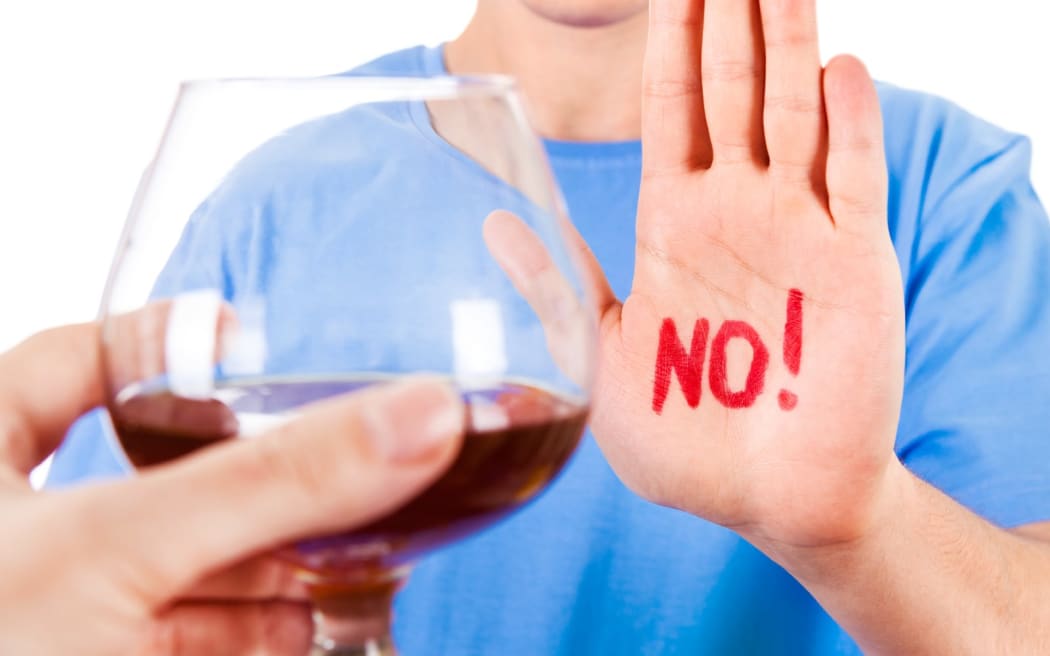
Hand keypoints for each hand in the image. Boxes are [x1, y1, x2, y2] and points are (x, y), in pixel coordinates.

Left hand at [0, 320, 463, 654]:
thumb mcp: (112, 550)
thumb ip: (268, 481)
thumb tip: (415, 414)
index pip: (72, 364)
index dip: (160, 342)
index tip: (248, 342)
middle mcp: (27, 534)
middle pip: (157, 470)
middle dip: (257, 469)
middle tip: (343, 450)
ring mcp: (67, 612)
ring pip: (184, 561)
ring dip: (274, 556)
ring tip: (360, 540)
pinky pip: (194, 635)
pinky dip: (261, 628)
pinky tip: (319, 622)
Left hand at [490, 0, 904, 551]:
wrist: (770, 500)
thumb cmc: (685, 440)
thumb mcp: (599, 358)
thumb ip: (562, 284)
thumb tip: (498, 223)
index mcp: (674, 225)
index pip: (672, 109)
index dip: (670, 42)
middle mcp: (738, 212)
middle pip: (734, 89)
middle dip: (729, 17)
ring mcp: (800, 230)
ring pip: (795, 112)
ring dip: (788, 40)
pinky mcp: (856, 264)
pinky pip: (855, 178)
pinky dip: (850, 122)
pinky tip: (839, 65)